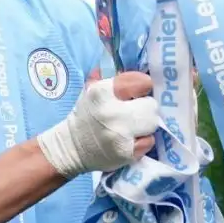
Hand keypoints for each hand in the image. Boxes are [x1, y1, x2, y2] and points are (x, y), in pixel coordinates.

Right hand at [38, 71, 158, 177]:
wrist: (70, 147)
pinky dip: (143, 141)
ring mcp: (119, 134)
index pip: (142, 82)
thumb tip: (140, 69)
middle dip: (145, 108)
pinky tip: (131, 140)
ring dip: (146, 125)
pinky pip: (149, 142)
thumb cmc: (86, 115)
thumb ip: (115, 78)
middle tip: (135, 112)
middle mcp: (111, 112)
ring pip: (152, 124)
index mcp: (102, 92)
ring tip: (133, 127)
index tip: (138, 93)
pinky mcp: (125, 153)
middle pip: (151, 105)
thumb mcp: (92, 90)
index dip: (143, 87)